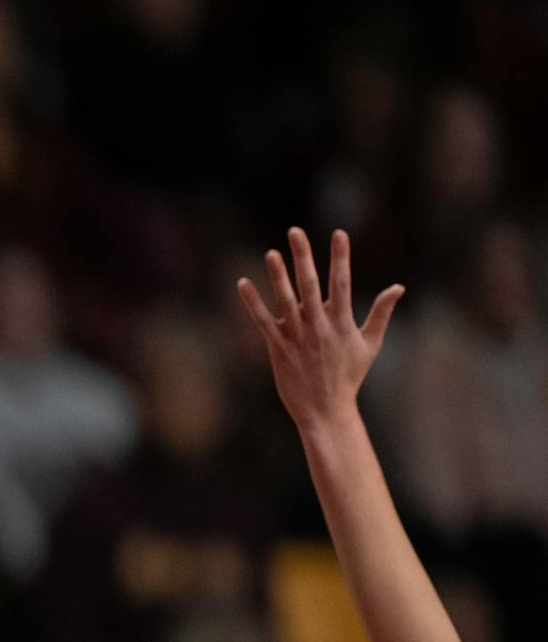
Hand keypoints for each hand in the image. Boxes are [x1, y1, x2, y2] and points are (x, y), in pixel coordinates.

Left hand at [236, 227, 403, 431]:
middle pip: (310, 285)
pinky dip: (252, 303)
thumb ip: (381, 314)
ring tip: (271, 252)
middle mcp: (319, 327)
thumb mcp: (370, 344)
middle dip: (304, 257)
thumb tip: (398, 287)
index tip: (339, 233)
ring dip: (277, 276)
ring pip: (285, 300)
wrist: (325, 410)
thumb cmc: (348, 376)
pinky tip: (242, 283)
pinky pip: (263, 321)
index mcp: (342, 323)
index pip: (342, 283)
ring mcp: (297, 337)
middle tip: (295, 231)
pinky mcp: (278, 348)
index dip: (341, 257)